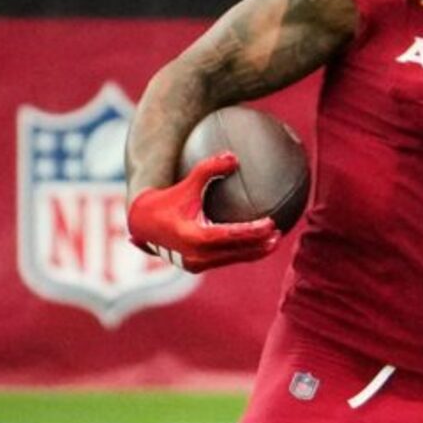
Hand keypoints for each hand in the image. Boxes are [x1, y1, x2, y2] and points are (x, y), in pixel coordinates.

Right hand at [126, 153, 279, 272]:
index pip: (228, 236)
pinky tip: (260, 243)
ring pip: (233, 259)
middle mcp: (194, 255)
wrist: (143, 224)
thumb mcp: (186, 183)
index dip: (251, 231)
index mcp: (191, 237)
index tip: (271, 223)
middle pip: (235, 252)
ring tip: (275, 240)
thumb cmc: (167, 201)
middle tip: (279, 233)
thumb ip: (208, 168)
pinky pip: (226, 259)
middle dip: (260, 245)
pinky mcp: (198, 266)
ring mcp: (196, 264)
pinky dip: (244, 252)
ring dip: (255, 252)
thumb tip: (233, 156)